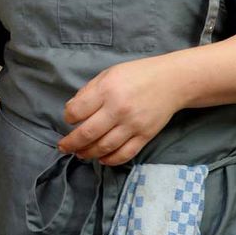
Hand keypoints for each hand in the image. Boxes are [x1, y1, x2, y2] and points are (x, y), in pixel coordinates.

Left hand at [58, 55, 184, 165]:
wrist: (172, 81)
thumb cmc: (138, 75)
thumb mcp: (109, 74)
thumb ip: (89, 91)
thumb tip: (72, 110)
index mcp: (107, 90)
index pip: (77, 111)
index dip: (68, 117)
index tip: (69, 119)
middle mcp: (118, 109)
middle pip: (87, 134)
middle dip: (71, 143)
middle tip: (64, 146)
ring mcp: (133, 125)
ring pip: (104, 147)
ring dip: (88, 153)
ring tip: (80, 153)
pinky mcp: (145, 136)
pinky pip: (124, 154)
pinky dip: (110, 160)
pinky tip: (101, 159)